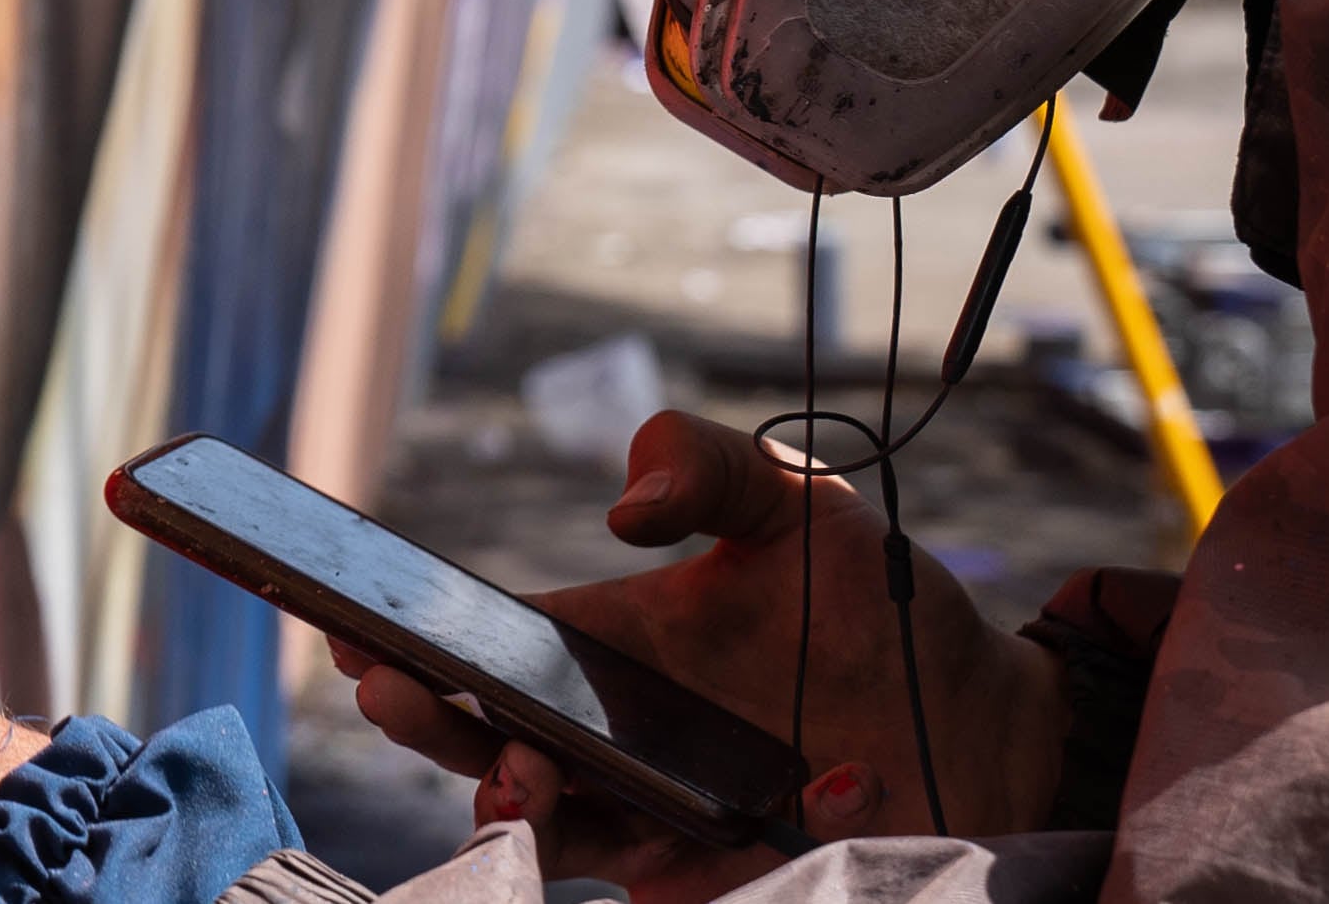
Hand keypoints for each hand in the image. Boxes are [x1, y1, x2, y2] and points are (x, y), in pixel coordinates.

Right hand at [334, 411, 1065, 903]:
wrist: (979, 717)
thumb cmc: (873, 606)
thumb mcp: (796, 504)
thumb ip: (710, 466)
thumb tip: (626, 504)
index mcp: (605, 645)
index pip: (481, 648)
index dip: (406, 638)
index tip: (350, 622)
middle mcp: (611, 739)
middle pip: (482, 747)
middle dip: (427, 725)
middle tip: (398, 689)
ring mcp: (654, 820)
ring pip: (547, 836)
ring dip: (516, 810)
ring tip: (522, 779)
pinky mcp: (711, 883)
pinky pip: (659, 887)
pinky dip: (677, 862)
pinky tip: (753, 817)